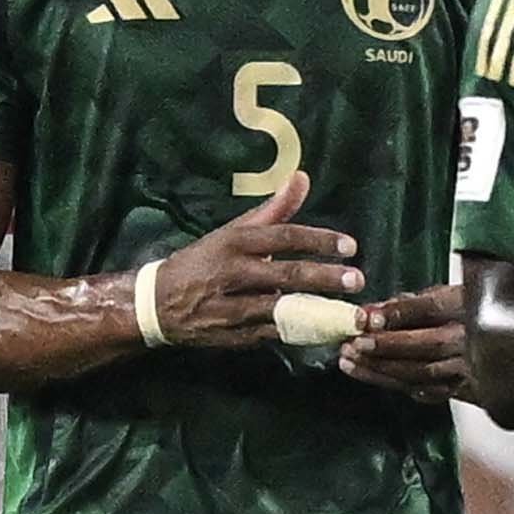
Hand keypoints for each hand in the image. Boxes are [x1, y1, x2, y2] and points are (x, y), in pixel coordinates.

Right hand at [151, 178, 362, 344]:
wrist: (156, 304)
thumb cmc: (203, 262)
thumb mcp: (232, 232)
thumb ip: (273, 210)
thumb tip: (302, 178)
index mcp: (234, 242)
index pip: (283, 237)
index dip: (319, 240)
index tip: (350, 247)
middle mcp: (233, 273)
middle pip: (286, 274)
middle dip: (324, 277)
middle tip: (357, 280)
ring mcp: (232, 307)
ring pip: (281, 308)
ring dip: (318, 311)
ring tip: (348, 312)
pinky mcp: (233, 335)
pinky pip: (272, 334)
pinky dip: (299, 332)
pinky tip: (325, 330)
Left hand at [336, 278, 472, 401]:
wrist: (512, 343)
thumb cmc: (473, 313)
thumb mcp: (446, 295)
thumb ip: (410, 303)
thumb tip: (370, 313)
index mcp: (468, 306)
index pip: (429, 308)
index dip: (396, 314)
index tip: (366, 318)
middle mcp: (472, 337)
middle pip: (426, 345)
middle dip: (385, 346)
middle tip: (353, 345)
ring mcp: (472, 366)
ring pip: (423, 372)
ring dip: (383, 369)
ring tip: (351, 362)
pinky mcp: (468, 389)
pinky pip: (429, 390)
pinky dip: (398, 384)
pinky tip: (374, 377)